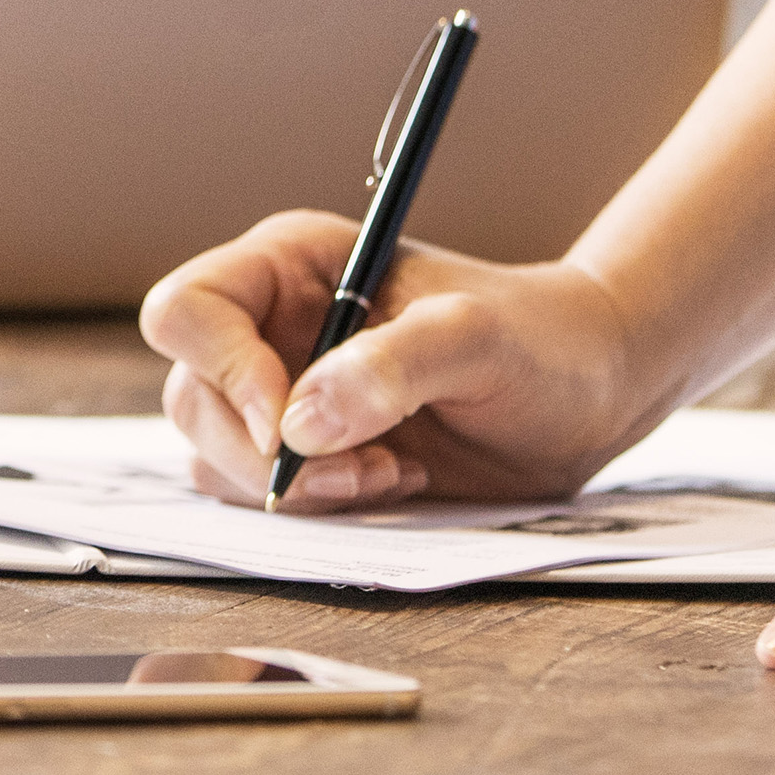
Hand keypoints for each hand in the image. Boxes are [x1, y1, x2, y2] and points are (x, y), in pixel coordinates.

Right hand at [141, 212, 651, 510]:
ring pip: (213, 455)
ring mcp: (282, 392)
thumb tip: (299, 424)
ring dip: (294, 488)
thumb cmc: (540, 341)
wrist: (586, 393)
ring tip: (388, 473)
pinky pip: (258, 496)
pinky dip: (315, 508)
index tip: (284, 423)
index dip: (221, 369)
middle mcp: (270, 326)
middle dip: (263, 453)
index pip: (188, 309)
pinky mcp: (306, 454)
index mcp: (291, 266)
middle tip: (361, 469)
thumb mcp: (478, 340)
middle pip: (192, 397)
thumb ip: (394, 367)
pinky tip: (391, 482)